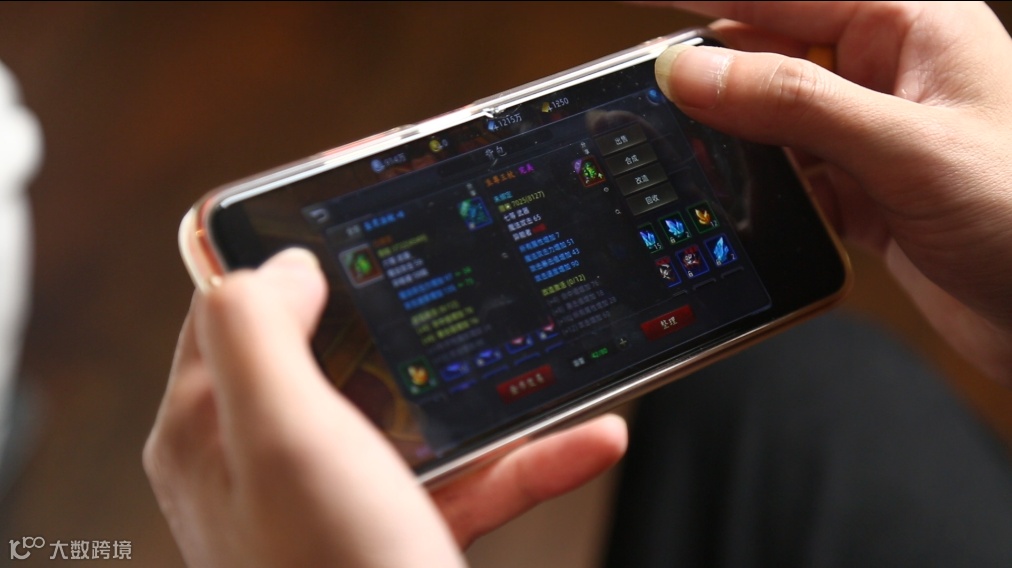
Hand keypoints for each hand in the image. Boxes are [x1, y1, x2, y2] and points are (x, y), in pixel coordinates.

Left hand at [143, 249, 626, 566]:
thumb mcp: (280, 437)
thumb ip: (257, 332)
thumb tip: (280, 264)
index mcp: (214, 429)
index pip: (234, 310)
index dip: (287, 253)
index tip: (355, 211)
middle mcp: (268, 464)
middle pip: (336, 352)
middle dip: (403, 315)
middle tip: (459, 268)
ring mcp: (338, 500)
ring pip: (413, 414)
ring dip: (487, 388)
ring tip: (543, 352)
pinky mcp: (400, 533)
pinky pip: (468, 478)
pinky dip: (528, 456)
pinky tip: (588, 437)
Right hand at [653, 1, 1011, 384]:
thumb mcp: (903, 147)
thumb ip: (791, 102)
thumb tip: (692, 70)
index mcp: (908, 24)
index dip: (704, 1)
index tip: (637, 14)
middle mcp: (885, 70)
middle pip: (768, 55)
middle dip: (709, 77)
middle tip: (642, 95)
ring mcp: (871, 132)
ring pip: (769, 119)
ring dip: (729, 139)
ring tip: (673, 150)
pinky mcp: (863, 188)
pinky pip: (787, 172)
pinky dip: (755, 187)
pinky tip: (731, 198)